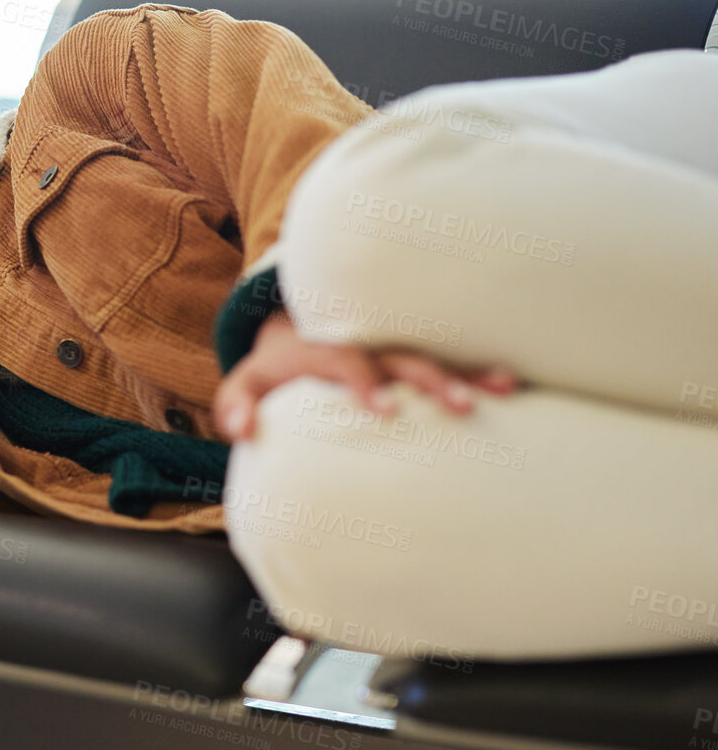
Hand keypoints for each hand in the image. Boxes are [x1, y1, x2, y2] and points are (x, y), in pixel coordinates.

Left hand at [214, 308, 518, 442]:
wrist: (300, 320)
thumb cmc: (275, 365)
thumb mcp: (248, 379)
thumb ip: (237, 404)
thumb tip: (239, 428)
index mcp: (327, 348)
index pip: (346, 361)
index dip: (364, 383)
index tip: (383, 410)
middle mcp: (369, 342)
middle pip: (402, 356)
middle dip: (431, 379)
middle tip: (460, 407)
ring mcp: (397, 344)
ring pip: (436, 353)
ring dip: (469, 369)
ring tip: (503, 387)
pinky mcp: (415, 350)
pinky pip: (453, 356)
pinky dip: (479, 365)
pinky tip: (512, 382)